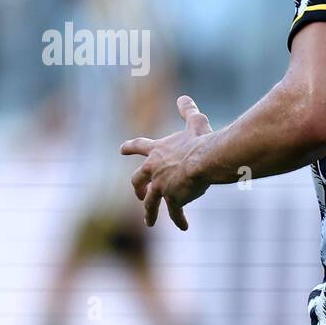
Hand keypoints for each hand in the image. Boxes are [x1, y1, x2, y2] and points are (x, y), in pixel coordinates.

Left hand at [120, 95, 213, 229]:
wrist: (204, 161)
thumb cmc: (200, 140)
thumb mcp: (195, 122)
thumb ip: (188, 111)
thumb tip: (184, 98)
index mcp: (156, 151)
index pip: (138, 146)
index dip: (130, 147)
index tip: (122, 150)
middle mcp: (154, 170)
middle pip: (138, 180)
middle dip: (138, 188)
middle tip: (139, 194)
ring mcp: (161, 186)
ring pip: (150, 202)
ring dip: (149, 212)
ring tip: (149, 221)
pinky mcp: (172, 199)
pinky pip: (174, 212)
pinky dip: (179, 219)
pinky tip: (183, 226)